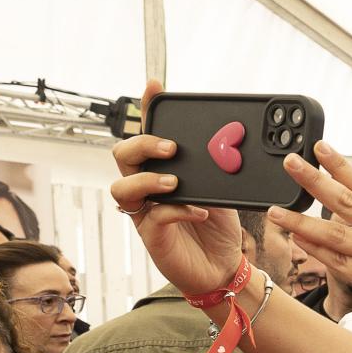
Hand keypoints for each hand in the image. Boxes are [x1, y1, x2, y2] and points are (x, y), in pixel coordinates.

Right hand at [108, 80, 245, 297]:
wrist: (224, 267)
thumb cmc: (217, 228)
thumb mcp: (221, 190)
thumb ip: (217, 170)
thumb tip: (229, 144)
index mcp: (161, 171)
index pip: (147, 134)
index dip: (147, 108)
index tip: (155, 86)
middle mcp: (147, 189)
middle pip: (122, 155)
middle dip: (143, 144)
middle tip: (172, 148)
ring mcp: (145, 213)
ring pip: (123, 188)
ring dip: (149, 180)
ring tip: (175, 183)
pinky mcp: (153, 237)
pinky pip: (153, 218)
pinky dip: (178, 211)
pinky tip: (200, 212)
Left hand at [268, 143, 351, 351]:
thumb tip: (344, 200)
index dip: (341, 165)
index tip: (319, 147)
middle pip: (349, 202)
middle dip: (316, 181)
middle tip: (291, 164)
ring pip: (337, 235)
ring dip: (302, 221)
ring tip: (276, 211)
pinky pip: (338, 263)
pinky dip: (316, 250)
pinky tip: (298, 239)